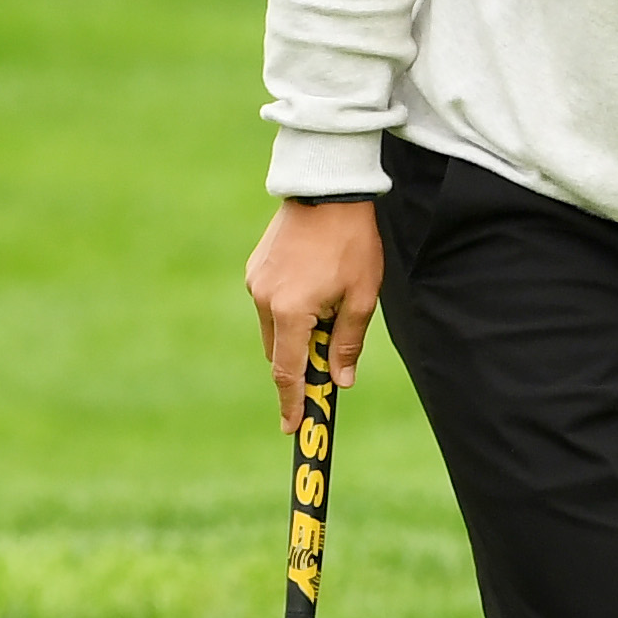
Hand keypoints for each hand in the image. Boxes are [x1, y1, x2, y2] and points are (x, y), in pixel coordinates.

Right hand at [245, 202, 383, 441]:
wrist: (328, 190)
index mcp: (291, 312)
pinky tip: (314, 286)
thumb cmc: (352, 243)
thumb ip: (348, 342)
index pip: (287, 372)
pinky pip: (269, 303)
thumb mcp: (362, 297)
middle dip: (302, 362)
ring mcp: (255, 282)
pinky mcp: (255, 268)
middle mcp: (264, 300)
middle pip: (279, 352)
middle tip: (330, 360)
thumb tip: (340, 380)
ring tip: (330, 304)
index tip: (292, 428)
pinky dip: (288, 310)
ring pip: (274, 329)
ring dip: (296, 333)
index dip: (291, 403)